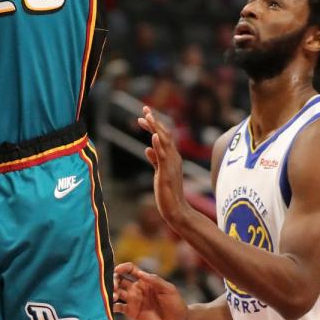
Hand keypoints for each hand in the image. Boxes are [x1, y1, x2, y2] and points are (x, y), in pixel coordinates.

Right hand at [113, 262, 188, 319]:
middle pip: (120, 279)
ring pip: (116, 292)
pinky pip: (118, 308)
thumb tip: (140, 273)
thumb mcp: (168, 289)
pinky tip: (109, 306)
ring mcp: (133, 300)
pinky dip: (111, 306)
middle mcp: (136, 288)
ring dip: (111, 292)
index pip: (130, 269)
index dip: (122, 267)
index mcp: (144, 280)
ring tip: (114, 296)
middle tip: (115, 286)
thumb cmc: (175, 303)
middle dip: (113, 280)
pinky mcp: (131, 312)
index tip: (118, 270)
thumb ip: (155, 280)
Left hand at [138, 105, 188, 230]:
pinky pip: (163, 157)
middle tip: (144, 109)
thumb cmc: (168, 193)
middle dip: (154, 121)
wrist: (176, 210)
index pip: (163, 137)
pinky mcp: (167, 173)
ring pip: (165, 142)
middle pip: (165, 135)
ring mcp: (171, 165)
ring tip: (147, 116)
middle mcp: (174, 158)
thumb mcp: (159, 173)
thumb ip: (155, 160)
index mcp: (172, 158)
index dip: (154, 126)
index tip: (143, 116)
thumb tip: (147, 149)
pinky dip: (159, 145)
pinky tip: (153, 136)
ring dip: (156, 128)